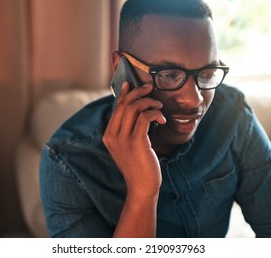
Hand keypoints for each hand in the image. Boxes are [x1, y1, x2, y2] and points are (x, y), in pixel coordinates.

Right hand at [103, 82, 165, 196]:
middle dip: (138, 92)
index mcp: (108, 136)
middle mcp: (112, 136)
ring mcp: (122, 139)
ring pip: (133, 108)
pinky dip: (155, 114)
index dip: (124, 94)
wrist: (142, 187)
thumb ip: (128, 130)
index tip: (131, 84)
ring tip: (159, 106)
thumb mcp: (128, 146)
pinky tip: (162, 120)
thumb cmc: (139, 165)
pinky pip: (144, 118)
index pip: (116, 108)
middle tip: (150, 88)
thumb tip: (137, 109)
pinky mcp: (136, 142)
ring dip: (148, 102)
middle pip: (123, 105)